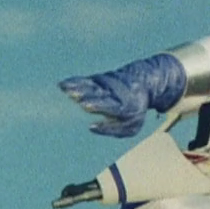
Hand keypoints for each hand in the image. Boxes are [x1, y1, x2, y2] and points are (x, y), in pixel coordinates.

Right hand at [59, 54, 185, 136]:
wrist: (146, 83)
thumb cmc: (135, 110)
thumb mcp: (132, 126)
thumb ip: (112, 129)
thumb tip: (91, 127)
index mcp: (125, 106)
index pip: (110, 105)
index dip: (98, 105)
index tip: (85, 105)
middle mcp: (115, 93)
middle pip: (98, 93)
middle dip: (86, 94)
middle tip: (72, 95)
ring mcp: (108, 85)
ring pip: (91, 85)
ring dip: (77, 86)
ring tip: (63, 88)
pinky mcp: (102, 78)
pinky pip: (87, 80)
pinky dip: (76, 82)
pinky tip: (63, 84)